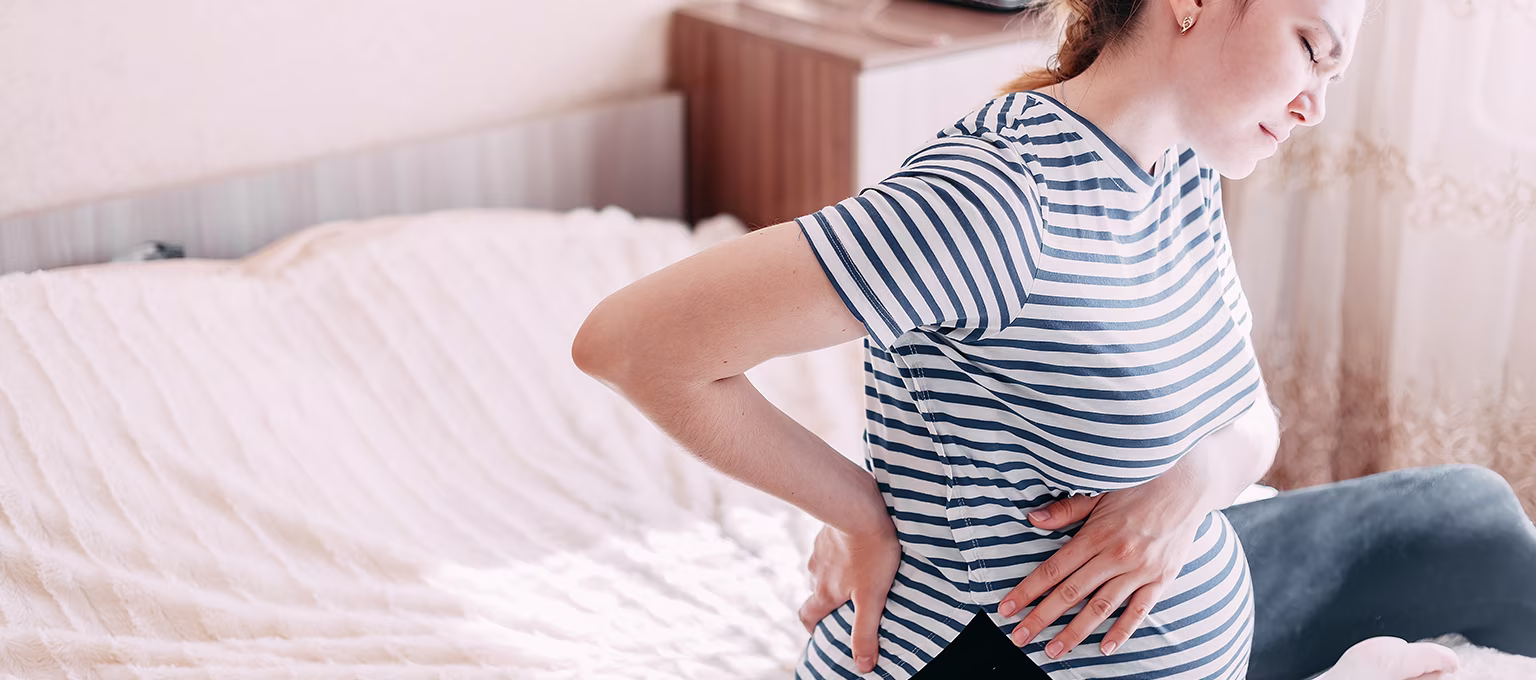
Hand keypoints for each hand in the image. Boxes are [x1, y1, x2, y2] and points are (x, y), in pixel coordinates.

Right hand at [797, 519, 901, 673]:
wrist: (858, 506)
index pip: (808, 615)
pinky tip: (860, 542)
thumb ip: (865, 632)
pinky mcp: (828, 527)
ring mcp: (820, 547)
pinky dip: (842, 547)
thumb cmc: (869, 552)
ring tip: (860, 569)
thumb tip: (862, 666)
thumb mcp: (871, 598)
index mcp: (824, 591)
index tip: (821, 632)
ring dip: (837, 570)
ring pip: (825, 565)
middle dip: (829, 597)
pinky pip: (832, 543)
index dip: (813, 627)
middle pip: (817, 589)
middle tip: (849, 599)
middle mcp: (817, 571)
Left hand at [997, 474, 1206, 659]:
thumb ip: (1066, 510)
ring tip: (1054, 651)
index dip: (1028, 591)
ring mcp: (1139, 570)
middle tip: (1020, 637)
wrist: (1187, 486)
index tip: (1008, 609)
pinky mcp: (1161, 579)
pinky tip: (1104, 648)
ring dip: (1075, 632)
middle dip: (1042, 618)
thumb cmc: (1138, 486)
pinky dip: (1122, 631)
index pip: (1053, 570)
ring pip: (1101, 607)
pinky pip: (1139, 611)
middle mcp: (1115, 555)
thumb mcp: (1099, 492)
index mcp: (1096, 535)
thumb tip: (1032, 519)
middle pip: (1071, 593)